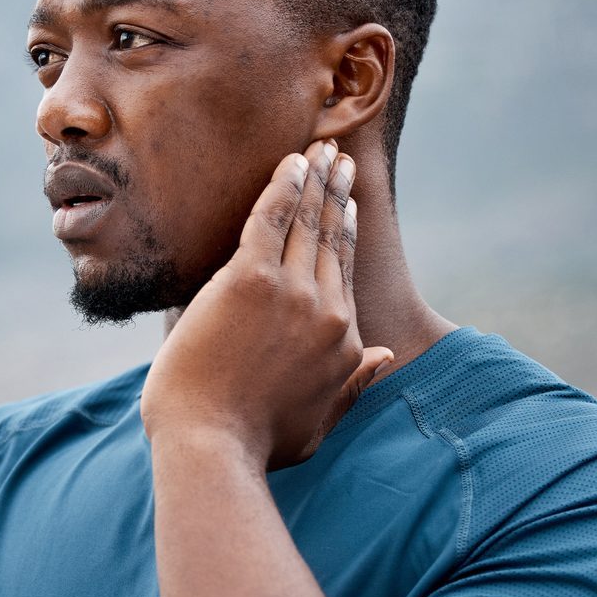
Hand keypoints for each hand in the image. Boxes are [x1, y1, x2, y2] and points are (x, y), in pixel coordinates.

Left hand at [139, 139, 393, 470]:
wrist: (211, 446)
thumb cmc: (256, 444)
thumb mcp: (319, 422)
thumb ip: (353, 386)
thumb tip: (385, 357)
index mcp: (344, 343)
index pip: (345, 273)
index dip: (346, 231)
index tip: (347, 205)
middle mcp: (327, 311)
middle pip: (332, 238)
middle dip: (336, 192)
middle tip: (339, 158)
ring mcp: (291, 293)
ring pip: (307, 222)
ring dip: (315, 179)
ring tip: (320, 149)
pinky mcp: (249, 280)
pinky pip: (270, 219)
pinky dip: (282, 186)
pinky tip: (290, 162)